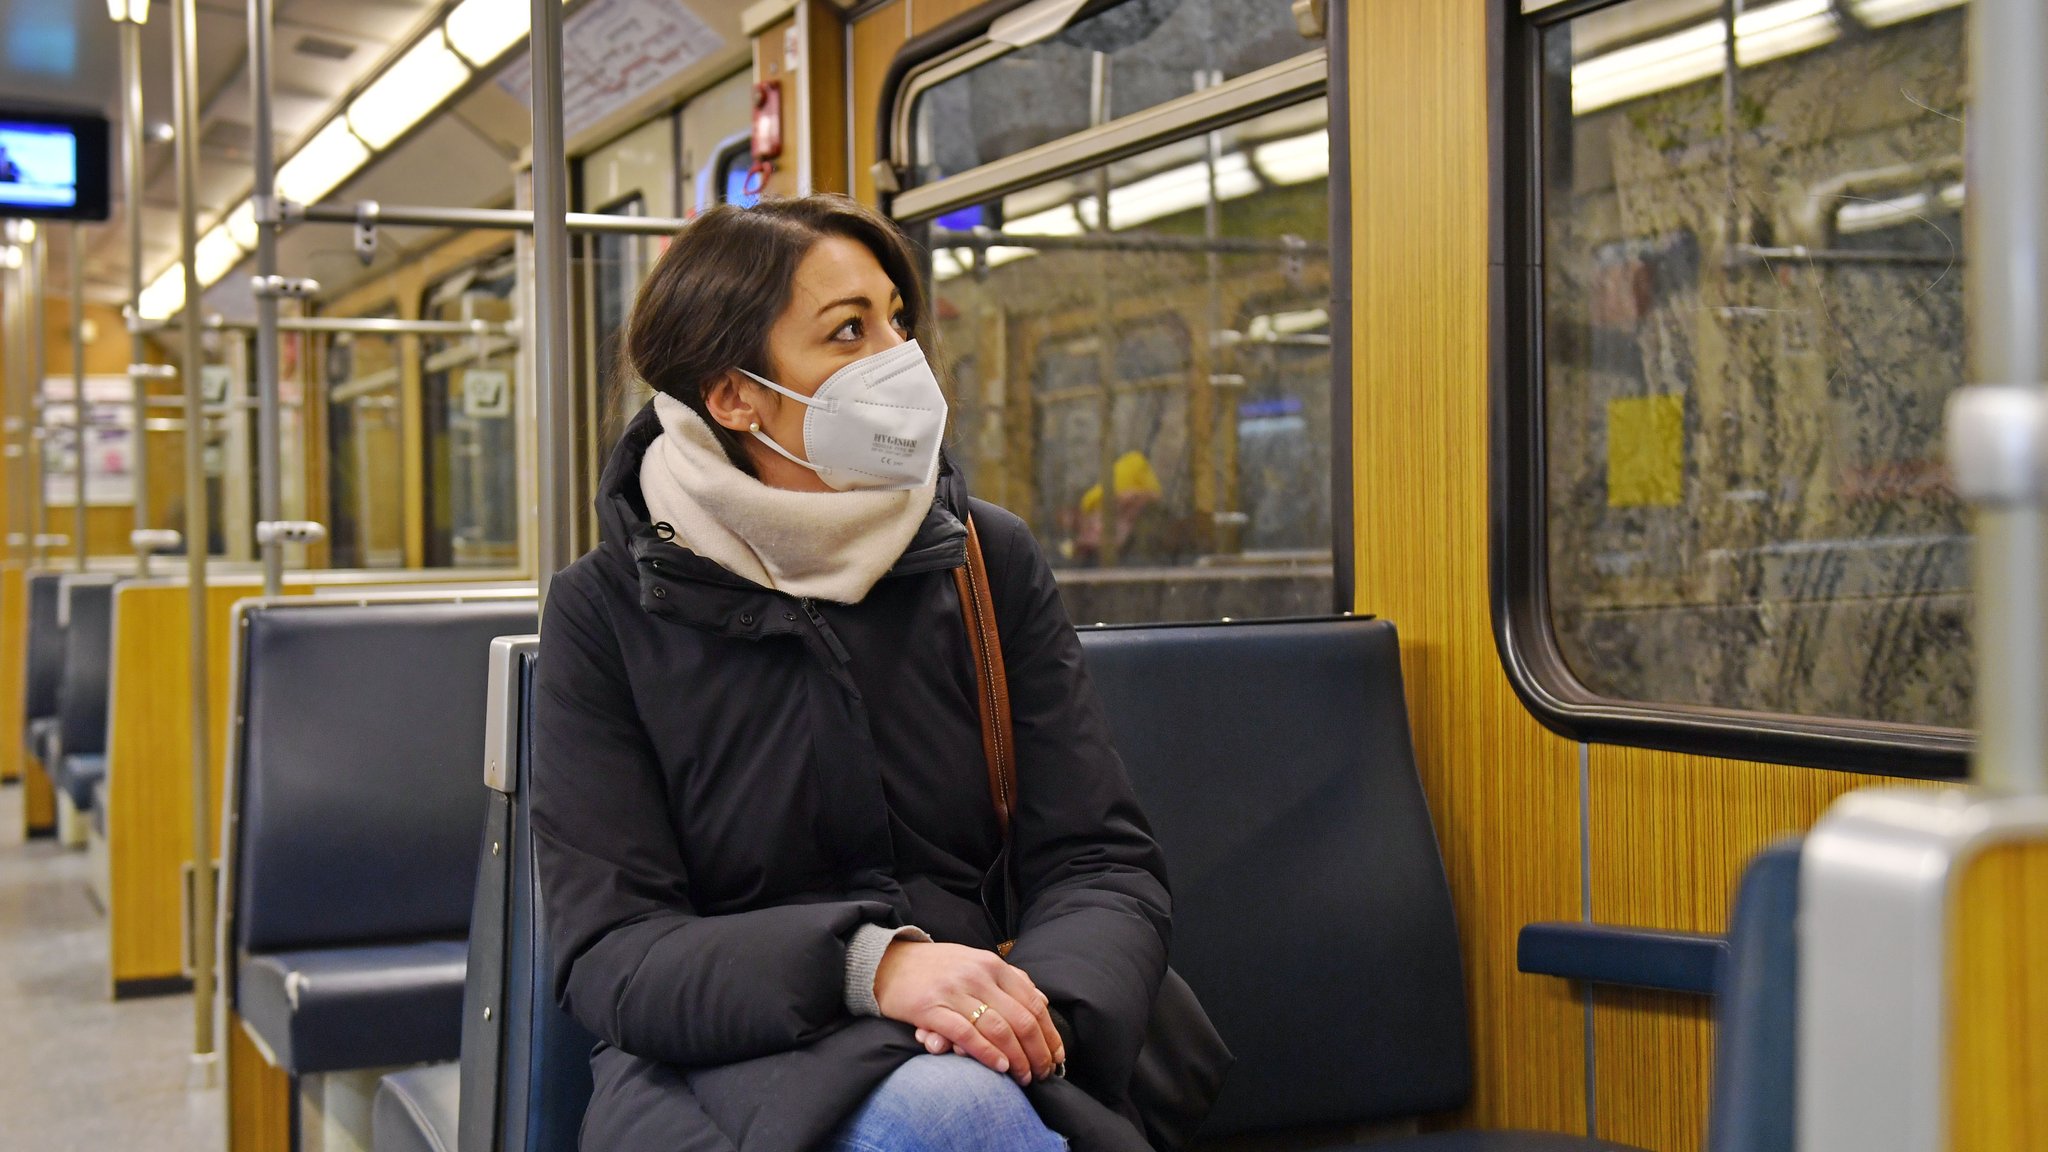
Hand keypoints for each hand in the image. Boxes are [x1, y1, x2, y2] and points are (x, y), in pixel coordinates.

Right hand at [872, 940, 1064, 1084]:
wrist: (888, 962)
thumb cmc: (937, 968)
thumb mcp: (976, 963)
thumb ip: (1009, 980)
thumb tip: (1041, 1001)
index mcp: (993, 965)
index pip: (1033, 1003)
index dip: (1049, 1034)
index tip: (1056, 1057)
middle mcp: (977, 975)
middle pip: (1021, 1019)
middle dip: (1037, 1052)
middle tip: (1042, 1074)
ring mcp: (954, 991)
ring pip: (998, 1029)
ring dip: (1016, 1058)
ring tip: (1024, 1077)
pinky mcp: (930, 1008)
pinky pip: (966, 1034)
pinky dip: (986, 1053)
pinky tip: (999, 1067)